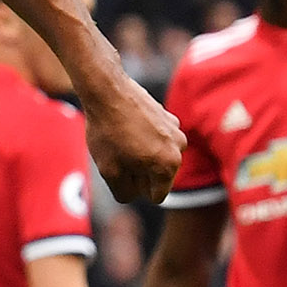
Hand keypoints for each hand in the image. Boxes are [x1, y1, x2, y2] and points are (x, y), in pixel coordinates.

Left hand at [82, 73, 184, 202]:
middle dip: (140, 171)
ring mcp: (175, 129)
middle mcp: (179, 147)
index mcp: (169, 165)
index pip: (156, 195)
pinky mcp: (167, 115)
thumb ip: (125, 192)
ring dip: (142, 154)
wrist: (107, 90)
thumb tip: (135, 192)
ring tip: (122, 138)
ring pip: (157, 156)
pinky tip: (126, 126)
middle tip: (119, 153)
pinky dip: (144, 137)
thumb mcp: (110, 172)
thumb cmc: (107, 132)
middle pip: (159, 175)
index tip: (121, 168)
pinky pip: (156, 139)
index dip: (135, 187)